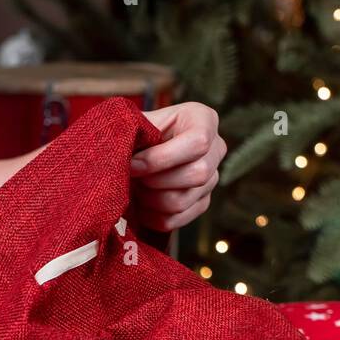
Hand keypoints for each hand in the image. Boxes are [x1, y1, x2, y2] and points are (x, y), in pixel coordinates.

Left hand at [132, 102, 226, 231]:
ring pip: (182, 200)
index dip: (161, 158)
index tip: (133, 164)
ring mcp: (211, 179)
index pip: (198, 143)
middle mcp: (216, 149)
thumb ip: (135, 130)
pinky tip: (139, 204)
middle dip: (156, 180)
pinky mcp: (201, 203)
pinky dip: (151, 216)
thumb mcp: (140, 121)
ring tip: (134, 188)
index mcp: (204, 120)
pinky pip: (175, 220)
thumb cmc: (140, 131)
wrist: (142, 150)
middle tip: (133, 177)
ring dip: (150, 199)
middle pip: (197, 174)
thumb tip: (123, 151)